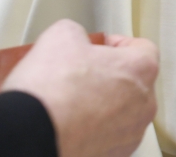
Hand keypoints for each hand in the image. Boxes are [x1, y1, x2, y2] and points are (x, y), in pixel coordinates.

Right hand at [2, 20, 158, 156]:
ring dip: (101, 103)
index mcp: (141, 69)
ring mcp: (130, 133)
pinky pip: (107, 135)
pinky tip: (69, 122)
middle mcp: (143, 104)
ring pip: (121, 111)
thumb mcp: (62, 34)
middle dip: (108, 74)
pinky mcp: (112, 155)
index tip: (100, 45)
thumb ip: (78, 32)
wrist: (32, 134)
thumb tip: (74, 39)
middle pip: (133, 81)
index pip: (141, 47)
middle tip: (82, 71)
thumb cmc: (52, 91)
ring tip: (71, 98)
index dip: (116, 43)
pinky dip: (92, 128)